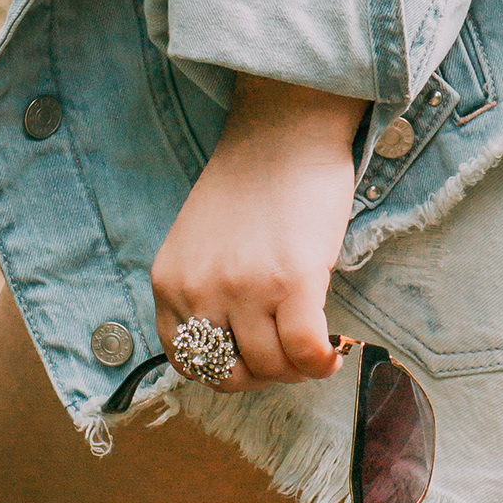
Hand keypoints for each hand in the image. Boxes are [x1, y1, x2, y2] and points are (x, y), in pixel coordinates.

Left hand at [151, 75, 367, 388]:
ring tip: (316, 349)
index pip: (187, 361)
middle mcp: (199, 289)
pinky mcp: (293, 280)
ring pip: (271, 366)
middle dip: (265, 374)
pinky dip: (322, 362)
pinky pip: (305, 350)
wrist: (286, 128)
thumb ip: (207, 292)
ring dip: (298, 368)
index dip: (226, 370)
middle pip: (230, 372)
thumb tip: (241, 350)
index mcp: (169, 281)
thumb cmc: (254, 180)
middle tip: (290, 354)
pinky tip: (333, 353)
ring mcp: (245, 286)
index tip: (256, 358)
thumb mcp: (203, 243)